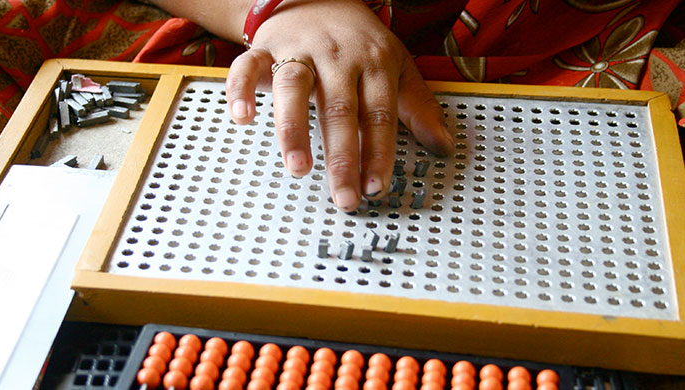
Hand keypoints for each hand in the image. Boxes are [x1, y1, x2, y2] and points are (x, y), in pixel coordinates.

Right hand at [226, 0, 453, 210]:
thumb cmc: (358, 41)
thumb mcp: (397, 67)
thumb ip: (418, 108)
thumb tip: (444, 146)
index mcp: (373, 64)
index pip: (379, 114)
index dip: (378, 152)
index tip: (376, 187)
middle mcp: (337, 58)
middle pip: (340, 109)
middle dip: (342, 157)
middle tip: (344, 196)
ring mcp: (299, 51)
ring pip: (294, 87)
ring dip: (294, 129)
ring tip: (298, 168)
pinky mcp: (265, 49)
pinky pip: (247, 67)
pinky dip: (241, 91)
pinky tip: (244, 118)